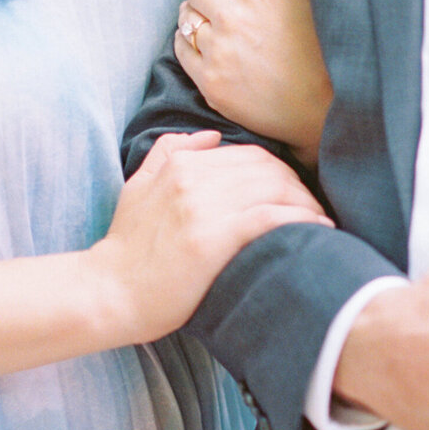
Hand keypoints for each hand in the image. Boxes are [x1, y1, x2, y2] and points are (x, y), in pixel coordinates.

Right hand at [95, 131, 328, 342]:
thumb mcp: (138, 186)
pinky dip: (301, 219)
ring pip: (274, 188)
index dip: (280, 171)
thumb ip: (169, 152)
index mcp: (180, 164)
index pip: (249, 154)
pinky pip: (270, 217)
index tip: (295, 192)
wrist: (108, 292)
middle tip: (314, 208)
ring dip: (306, 202)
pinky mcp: (212, 238)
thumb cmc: (127, 246)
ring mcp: (202, 207)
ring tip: (320, 221)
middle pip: (268, 168)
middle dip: (299, 186)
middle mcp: (192, 178)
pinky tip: (319, 229)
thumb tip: (211, 137)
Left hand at [174, 0, 333, 162]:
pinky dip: (189, 42)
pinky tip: (209, 44)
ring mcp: (219, 53)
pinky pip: (180, 49)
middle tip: (226, 0)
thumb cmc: (327, 44)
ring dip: (198, 16)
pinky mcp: (211, 83)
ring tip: (219, 23)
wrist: (326, 111)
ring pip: (186, 18)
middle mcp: (234, 19)